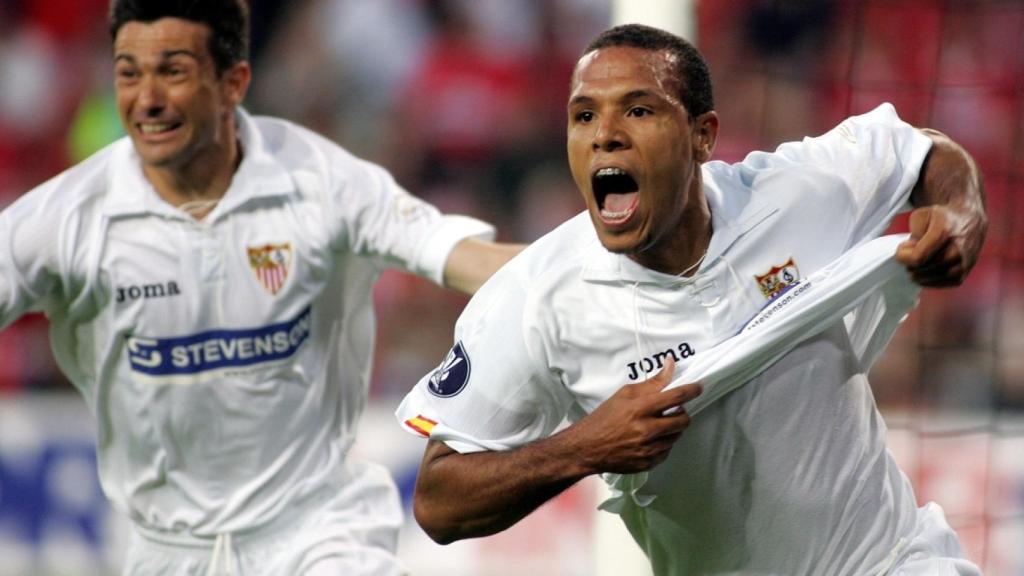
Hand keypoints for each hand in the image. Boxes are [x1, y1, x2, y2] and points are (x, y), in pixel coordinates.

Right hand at [568, 357, 702, 474]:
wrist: (587, 448)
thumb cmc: (605, 417)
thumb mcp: (624, 395)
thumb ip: (651, 383)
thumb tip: (671, 365)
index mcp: (640, 409)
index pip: (676, 397)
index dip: (692, 390)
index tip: (699, 387)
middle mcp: (647, 430)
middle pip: (682, 420)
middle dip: (682, 413)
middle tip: (672, 411)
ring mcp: (649, 449)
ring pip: (676, 436)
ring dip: (671, 429)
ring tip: (656, 426)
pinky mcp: (648, 463)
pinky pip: (667, 451)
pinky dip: (663, 443)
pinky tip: (649, 440)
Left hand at [895, 205, 985, 287]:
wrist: (970, 219)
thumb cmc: (943, 217)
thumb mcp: (921, 215)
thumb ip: (912, 234)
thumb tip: (909, 252)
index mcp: (944, 233)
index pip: (917, 258)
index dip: (903, 256)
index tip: (902, 249)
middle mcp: (956, 251)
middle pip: (923, 269)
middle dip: (911, 264)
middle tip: (911, 256)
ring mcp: (962, 264)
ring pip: (932, 278)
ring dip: (919, 273)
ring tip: (918, 263)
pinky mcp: (964, 274)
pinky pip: (941, 283)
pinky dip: (929, 280)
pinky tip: (925, 271)